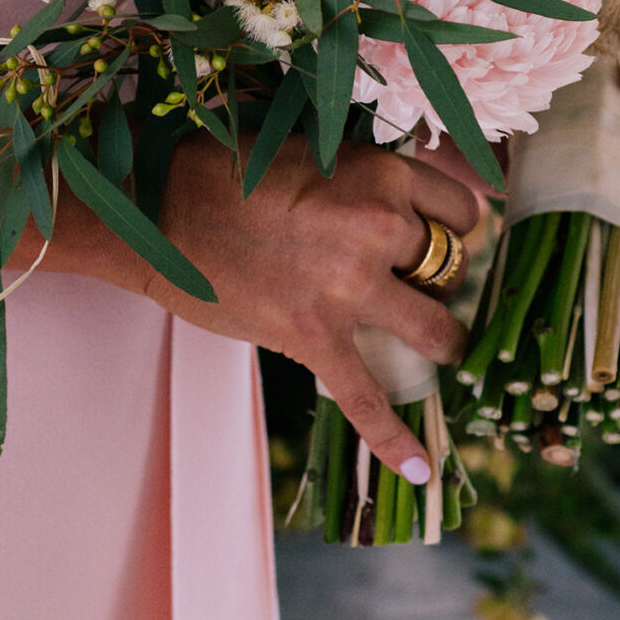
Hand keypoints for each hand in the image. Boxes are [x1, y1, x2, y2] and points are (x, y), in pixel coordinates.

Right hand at [70, 134, 480, 479]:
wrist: (156, 209)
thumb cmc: (227, 170)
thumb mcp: (316, 150)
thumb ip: (363, 178)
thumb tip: (395, 205)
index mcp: (382, 175)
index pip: (462, 210)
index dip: (454, 228)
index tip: (441, 238)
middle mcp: (379, 228)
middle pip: (452, 269)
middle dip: (440, 280)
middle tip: (415, 285)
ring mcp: (349, 288)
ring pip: (433, 329)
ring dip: (440, 342)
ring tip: (438, 350)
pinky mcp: (313, 337)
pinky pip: (366, 398)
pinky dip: (394, 438)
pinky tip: (420, 468)